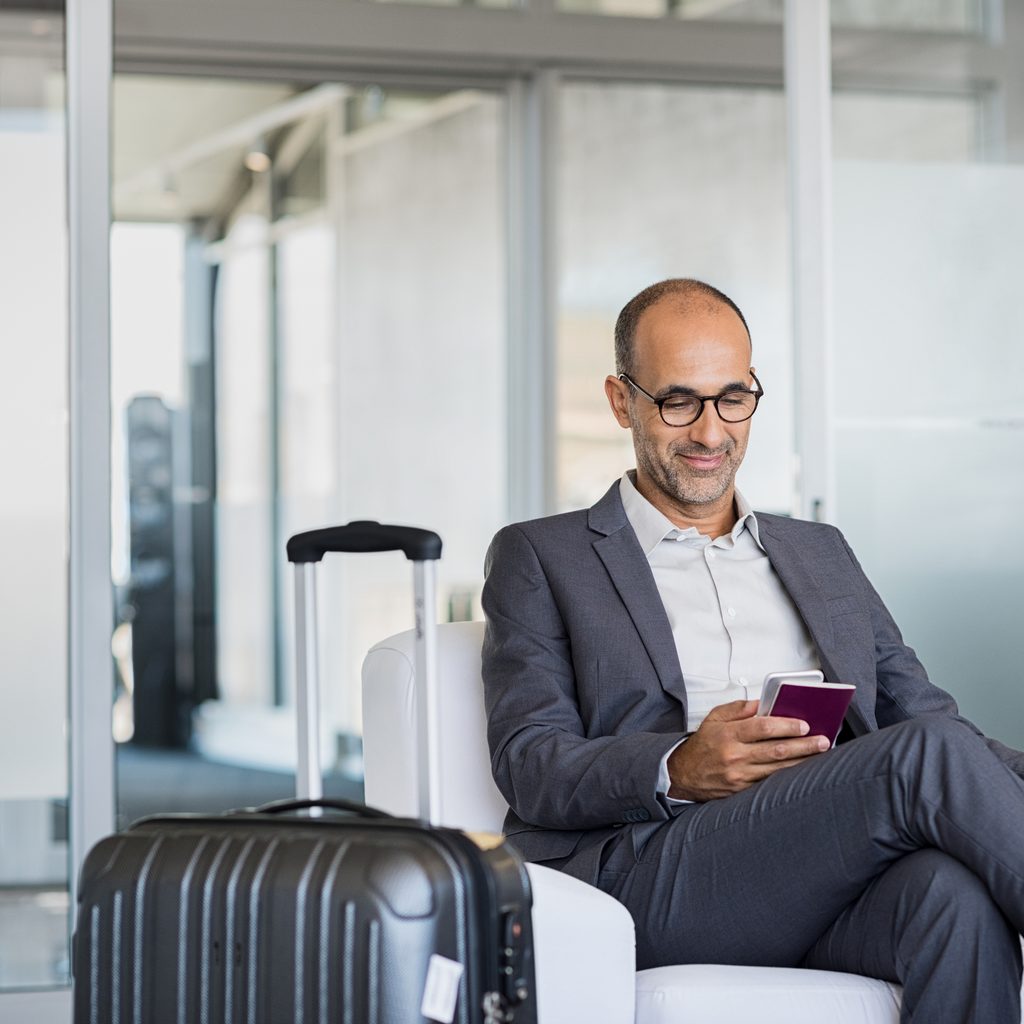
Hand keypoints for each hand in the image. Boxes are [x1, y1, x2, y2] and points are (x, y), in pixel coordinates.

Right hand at [667, 699, 829, 801]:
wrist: (682, 775)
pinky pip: (770, 781)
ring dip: (802, 761)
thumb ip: (738, 709)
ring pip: (778, 768)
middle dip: (804, 745)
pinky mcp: (743, 790)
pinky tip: (801, 770)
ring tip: (818, 754)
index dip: (786, 725)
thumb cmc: (700, 746)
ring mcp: (740, 775)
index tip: (804, 724)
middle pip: (776, 749)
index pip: (762, 727)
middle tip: (822, 740)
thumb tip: (762, 704)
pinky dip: (788, 775)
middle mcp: (734, 756)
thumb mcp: (713, 718)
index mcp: (727, 734)